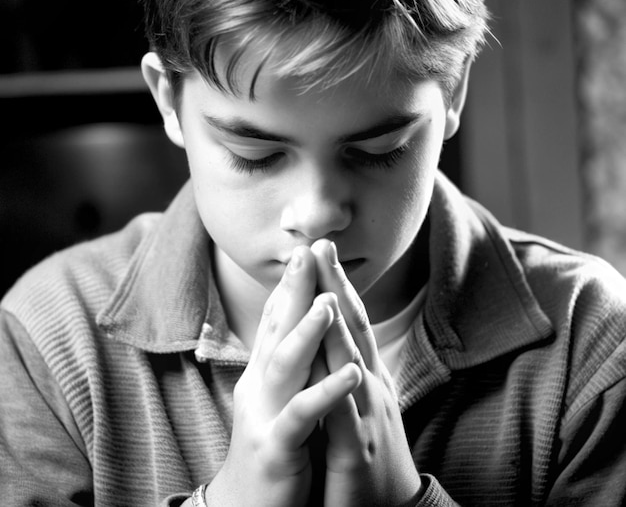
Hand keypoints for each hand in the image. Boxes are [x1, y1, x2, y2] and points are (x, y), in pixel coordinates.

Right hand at [206, 246, 361, 506]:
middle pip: (277, 329)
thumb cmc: (272, 446)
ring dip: (307, 332)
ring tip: (327, 303)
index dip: (292, 284)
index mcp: (264, 373)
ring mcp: (264, 415)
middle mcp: (259, 386)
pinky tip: (351, 374)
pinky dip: (326, 393)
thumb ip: (288, 363)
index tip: (308, 251)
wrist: (246, 506)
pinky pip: (301, 417)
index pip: (277, 320)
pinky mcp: (275, 447)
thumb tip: (300, 327)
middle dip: (294, 290)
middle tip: (309, 252)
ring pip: (285, 365)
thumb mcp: (277, 397)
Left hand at [310, 240, 421, 506]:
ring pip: (350, 359)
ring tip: (325, 284)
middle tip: (321, 244)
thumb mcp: (357, 400)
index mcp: (365, 373)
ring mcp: (368, 413)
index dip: (334, 283)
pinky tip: (341, 365)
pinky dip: (341, 387)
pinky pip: (346, 414)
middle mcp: (370, 383)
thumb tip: (326, 331)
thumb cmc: (368, 451)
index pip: (349, 319)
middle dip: (335, 284)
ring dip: (338, 319)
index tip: (319, 249)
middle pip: (352, 326)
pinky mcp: (358, 449)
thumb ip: (343, 368)